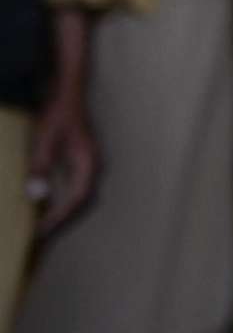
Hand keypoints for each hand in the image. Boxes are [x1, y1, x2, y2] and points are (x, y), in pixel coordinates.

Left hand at [26, 92, 96, 237]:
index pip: (78, 199)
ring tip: (45, 228)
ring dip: (66, 215)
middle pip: (84, 204)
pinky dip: (65, 204)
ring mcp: (91, 166)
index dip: (59, 218)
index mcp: (89, 162)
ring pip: (83, 199)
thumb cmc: (57, 115)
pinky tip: (48, 208)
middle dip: (64, 222)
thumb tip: (37, 197)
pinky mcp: (83, 165)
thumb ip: (41, 167)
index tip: (41, 231)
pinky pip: (78, 191)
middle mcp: (94, 167)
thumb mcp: (44, 140)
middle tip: (42, 238)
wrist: (69, 94)